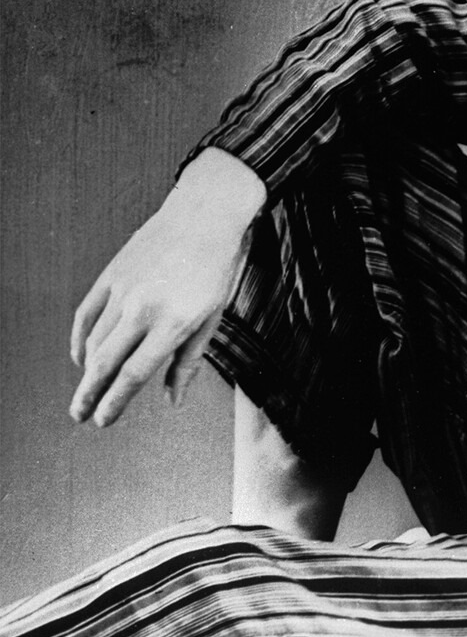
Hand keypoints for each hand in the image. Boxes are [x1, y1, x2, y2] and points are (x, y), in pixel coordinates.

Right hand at [69, 148, 266, 425]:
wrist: (204, 216)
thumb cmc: (216, 268)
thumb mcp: (212, 317)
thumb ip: (189, 361)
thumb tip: (172, 400)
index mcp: (173, 322)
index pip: (135, 374)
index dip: (115, 402)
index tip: (103, 420)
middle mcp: (143, 308)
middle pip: (106, 363)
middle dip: (91, 395)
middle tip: (81, 416)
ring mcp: (123, 290)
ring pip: (95, 341)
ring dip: (88, 371)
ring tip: (87, 391)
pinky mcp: (110, 275)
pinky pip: (86, 316)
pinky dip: (80, 340)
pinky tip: (82, 357)